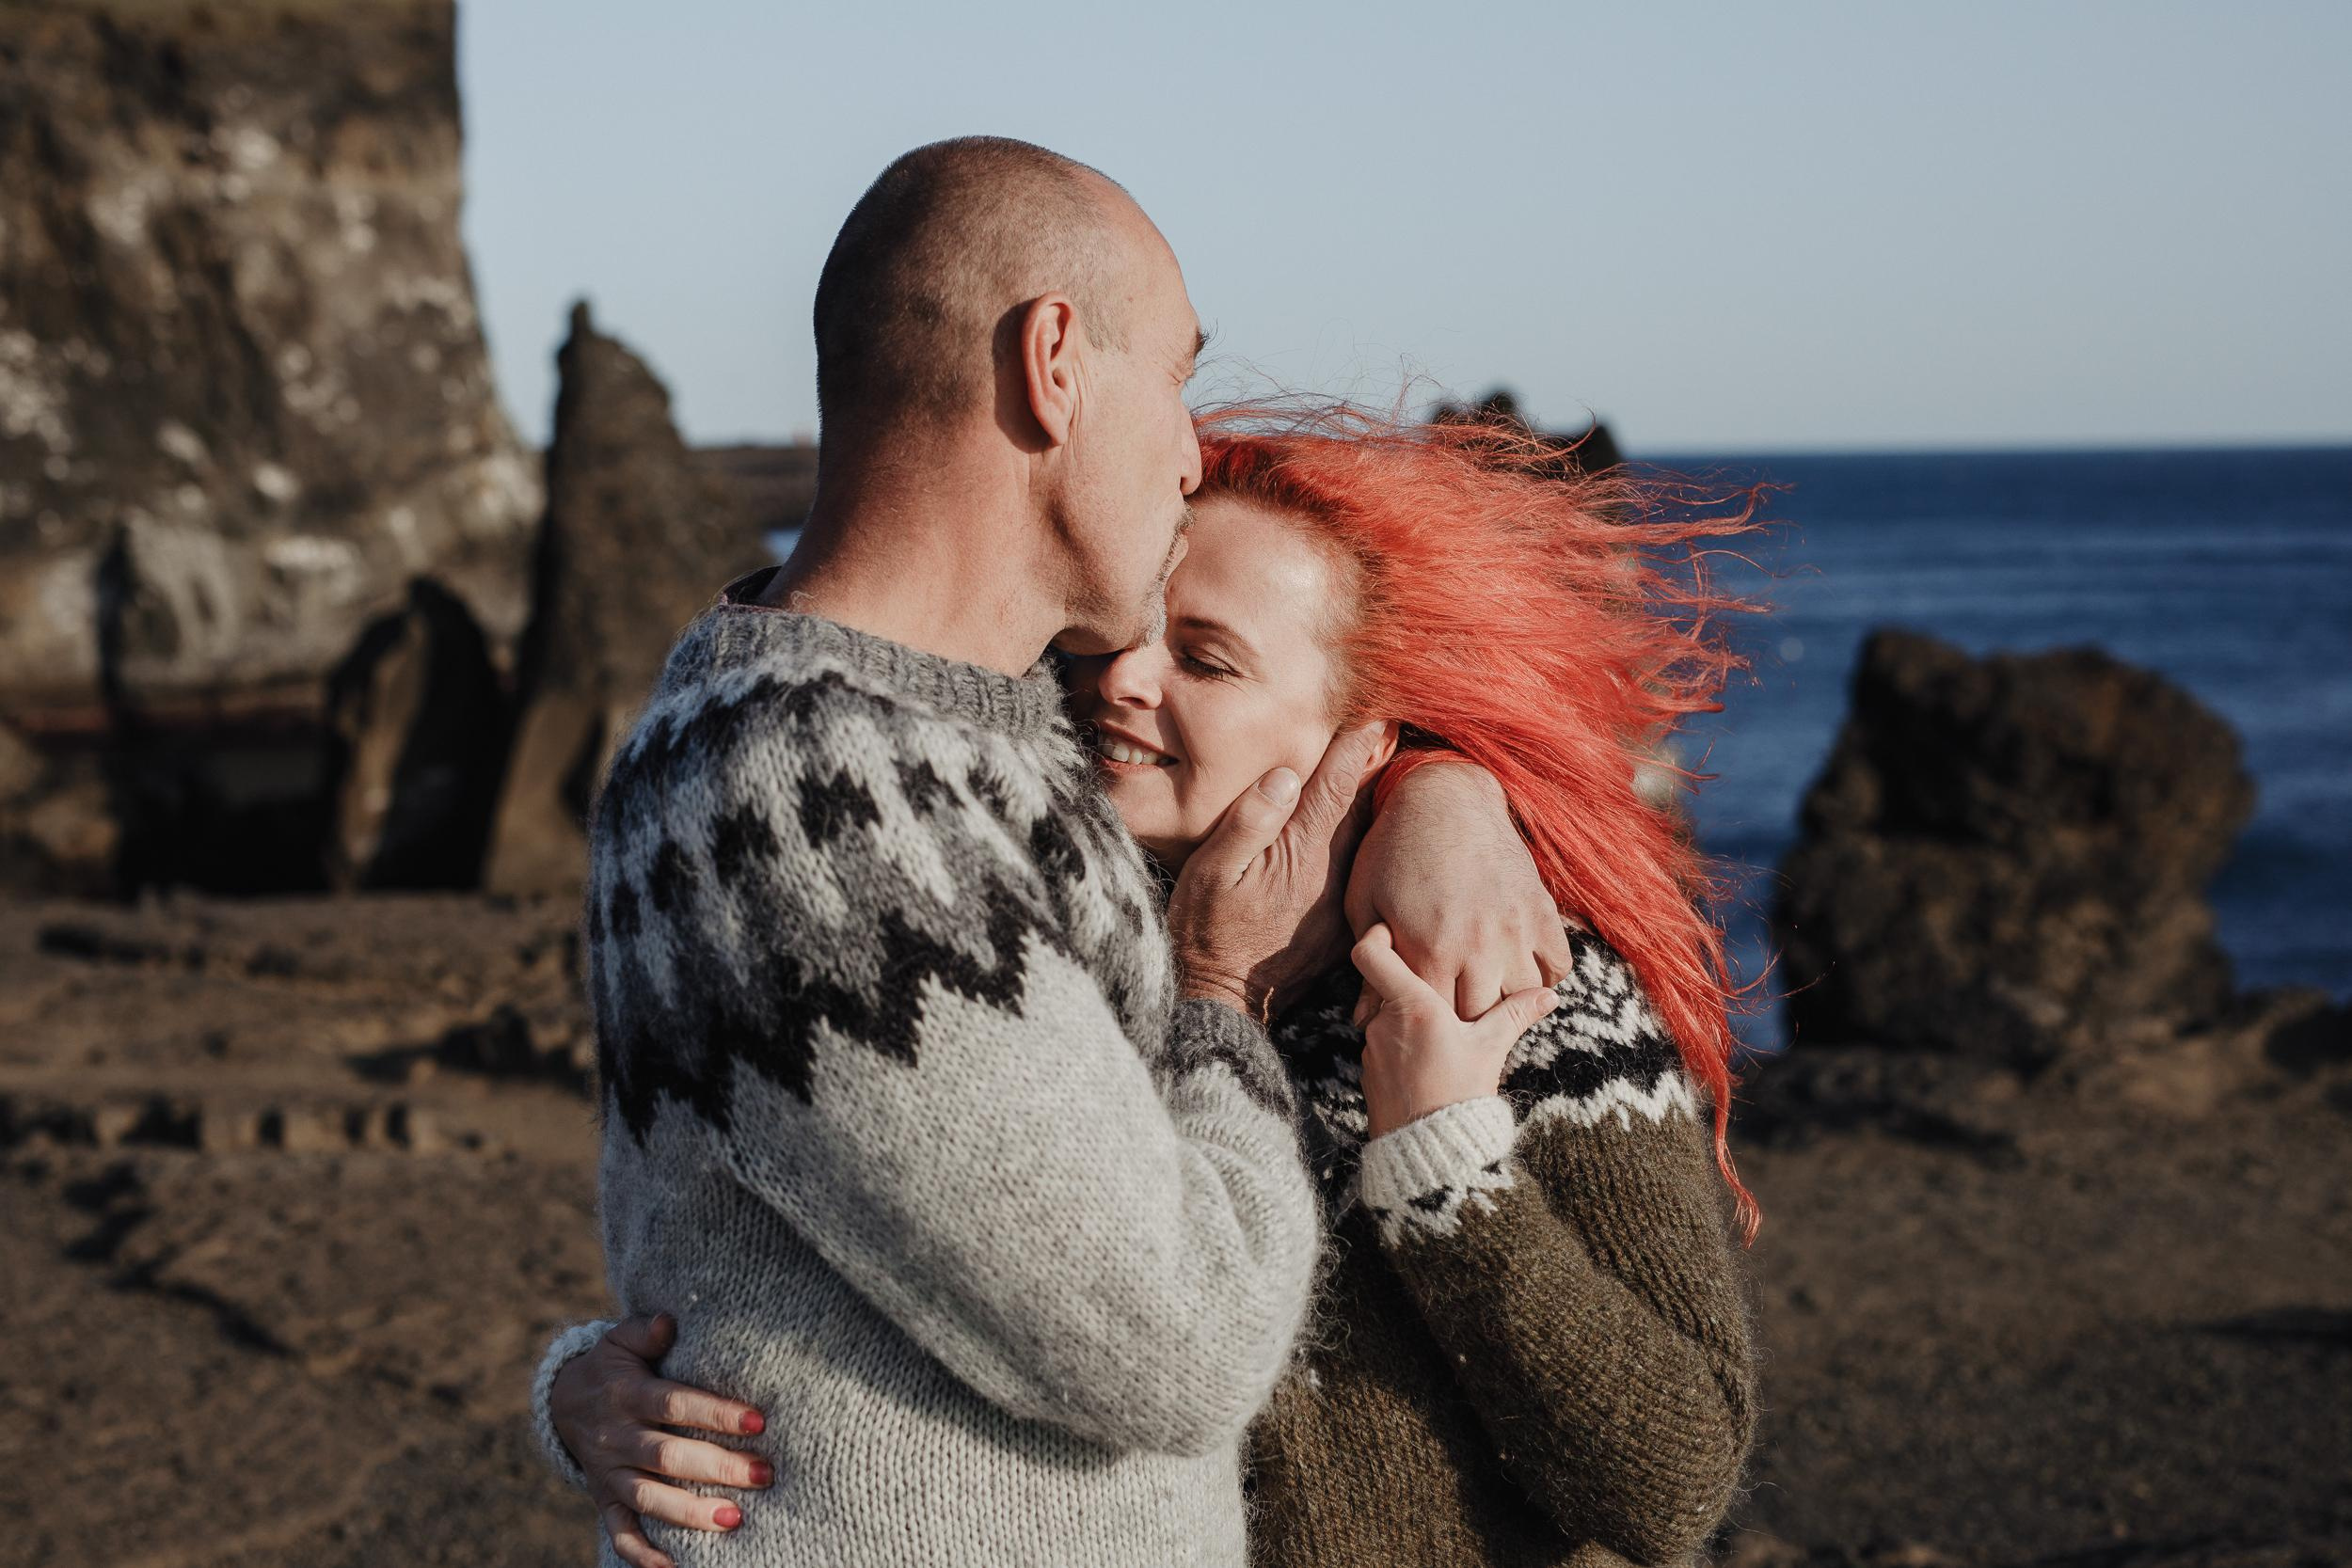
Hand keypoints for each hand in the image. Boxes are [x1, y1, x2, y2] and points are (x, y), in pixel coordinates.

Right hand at [549, 1314, 773, 1567]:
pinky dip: (644, 1556)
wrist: (563, 1402)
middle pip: (666, 1455)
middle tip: (764, 1474)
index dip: (715, 1413)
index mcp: (627, 1394)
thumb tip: (668, 1321)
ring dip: (689, 1513)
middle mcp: (616, 1437)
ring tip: (735, 1520)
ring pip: (647, 1497)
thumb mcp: (621, 1340)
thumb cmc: (614, 1365)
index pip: (674, 1404)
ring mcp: (609, 1473)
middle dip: (717, 1467)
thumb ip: (645, 1331)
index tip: (759, 1422)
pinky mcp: (604, 1500)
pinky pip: (621, 1533)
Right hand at [1167, 722, 1388, 1017]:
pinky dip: (1366, 839)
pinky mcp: (1343, 922)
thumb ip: (1250, 820)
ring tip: (1387, 759)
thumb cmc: (1205, 932)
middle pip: (1365, 803)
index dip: (1359, 740)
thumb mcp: (1210, 872)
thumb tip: (1286, 774)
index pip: (1340, 781)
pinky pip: (1362, 868)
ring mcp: (1343, 899)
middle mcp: (1334, 872)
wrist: (1223, 1003)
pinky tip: (1367, 825)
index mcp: (1302, 851)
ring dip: (1374, 798)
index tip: (1377, 706)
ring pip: (1367, 835)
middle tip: (1391, 721)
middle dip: (1376, 761)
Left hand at [1344, 760, 1571, 1022]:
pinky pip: (1557, 965)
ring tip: (1486, 987)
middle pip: (1481, 1016)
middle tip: (1455, 1001)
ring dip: (1506, 998)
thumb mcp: (1367, 907)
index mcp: (1429, 951)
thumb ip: (1373, 970)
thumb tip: (1366, 1021)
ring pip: (1524, 996)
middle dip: (1466, 1017)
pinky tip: (1516, 965)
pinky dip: (1541, 974)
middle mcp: (1477, 947)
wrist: (1443, 796)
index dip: (1429, 1021)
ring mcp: (1515, 929)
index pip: (1438, 1019)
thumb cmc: (1392, 850)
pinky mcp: (1541, 910)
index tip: (1423, 1012)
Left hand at [1351, 923, 1558, 1137]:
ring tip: (1441, 1036)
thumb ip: (1513, 1014)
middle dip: (1411, 984)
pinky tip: (1428, 1062)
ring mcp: (1371, 1048)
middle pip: (1384, 984)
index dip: (1378, 936)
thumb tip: (1547, 994)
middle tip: (1442, 990)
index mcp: (1412, 1006)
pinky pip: (1383, 1044)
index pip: (1371, 952)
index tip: (1396, 933)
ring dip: (1408, 1019)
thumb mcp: (1490, 1050)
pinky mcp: (1368, 1072)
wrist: (1430, 1154)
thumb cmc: (1461, 1097)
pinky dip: (1402, 1045)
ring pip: (1385, 1016)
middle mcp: (1383, 1022)